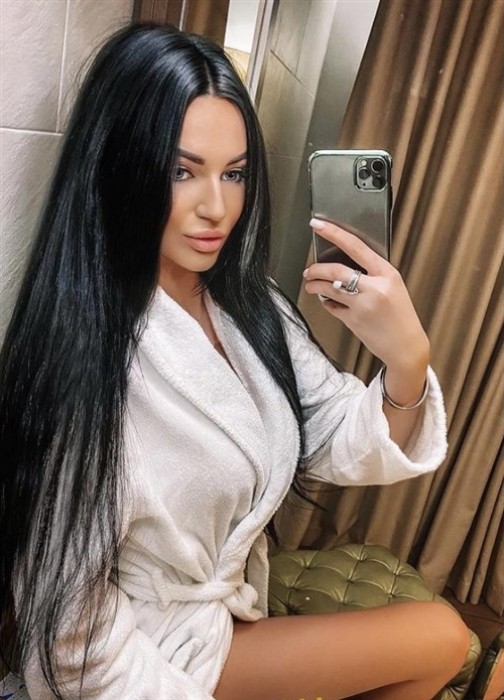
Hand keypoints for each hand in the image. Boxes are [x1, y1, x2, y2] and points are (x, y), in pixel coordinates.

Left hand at [303, 218, 429, 377]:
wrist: (406, 347)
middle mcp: (375, 288)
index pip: (356, 246)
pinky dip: (326, 302)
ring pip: (328, 288)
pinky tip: (327, 301)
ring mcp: (363, 305)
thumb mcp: (394, 287)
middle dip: (316, 268)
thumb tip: (345, 261)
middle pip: (336, 269)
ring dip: (314, 285)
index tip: (318, 224)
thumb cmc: (400, 316)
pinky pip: (331, 307)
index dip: (334, 233)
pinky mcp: (353, 320)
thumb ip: (373, 274)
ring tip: (311, 285)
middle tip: (309, 270)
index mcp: (387, 274)